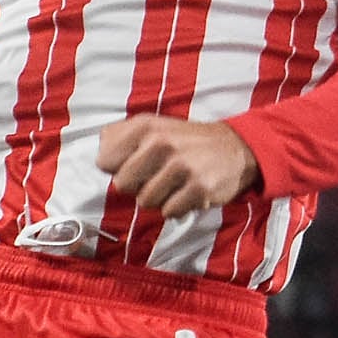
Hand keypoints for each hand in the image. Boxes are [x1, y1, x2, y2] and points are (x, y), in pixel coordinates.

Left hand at [98, 116, 258, 218]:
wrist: (237, 148)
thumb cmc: (187, 141)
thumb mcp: (153, 126)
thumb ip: (120, 135)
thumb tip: (100, 152)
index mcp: (145, 127)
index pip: (105, 161)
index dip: (117, 169)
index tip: (134, 166)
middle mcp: (161, 143)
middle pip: (122, 185)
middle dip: (136, 186)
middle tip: (156, 178)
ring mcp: (181, 166)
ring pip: (145, 201)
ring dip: (158, 199)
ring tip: (174, 185)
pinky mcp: (198, 188)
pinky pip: (169, 211)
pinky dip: (177, 208)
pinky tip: (188, 193)